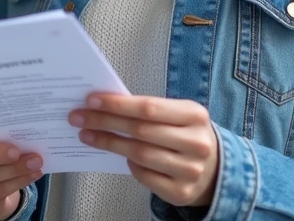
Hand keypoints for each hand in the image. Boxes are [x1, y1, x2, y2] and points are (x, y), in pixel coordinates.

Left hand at [70, 94, 218, 207]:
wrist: (215, 169)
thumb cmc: (187, 135)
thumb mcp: (179, 115)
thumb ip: (150, 110)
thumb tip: (106, 104)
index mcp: (195, 115)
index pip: (149, 107)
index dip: (117, 104)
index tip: (91, 100)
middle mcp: (196, 143)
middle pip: (140, 131)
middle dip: (105, 122)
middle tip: (79, 117)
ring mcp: (190, 170)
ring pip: (139, 154)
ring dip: (108, 143)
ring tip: (87, 135)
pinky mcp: (181, 192)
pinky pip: (143, 176)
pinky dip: (128, 164)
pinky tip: (118, 155)